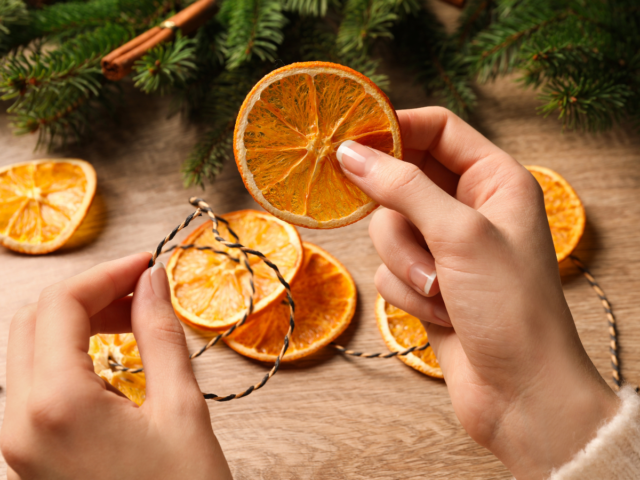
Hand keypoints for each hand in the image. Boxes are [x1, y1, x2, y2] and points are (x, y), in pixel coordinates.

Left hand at [1, 253, 231, 479]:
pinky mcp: (28, 457)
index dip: (107, 274)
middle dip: (89, 293)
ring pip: (28, 350)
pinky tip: (112, 358)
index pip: (61, 305)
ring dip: (77, 322)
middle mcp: (18, 424)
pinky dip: (69, 355)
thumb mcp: (181, 409)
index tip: (147, 265)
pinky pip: (33, 383)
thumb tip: (152, 281)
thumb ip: (160, 334)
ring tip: (131, 320)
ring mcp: (16, 445)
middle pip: (34, 320)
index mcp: (54, 407)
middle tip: (141, 291)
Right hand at [336, 107, 619, 478]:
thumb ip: (402, 187)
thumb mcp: (460, 235)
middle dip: (401, 219)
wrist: (521, 391)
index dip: (395, 130)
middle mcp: (468, 207)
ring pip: (388, 230)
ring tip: (441, 291)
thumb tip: (351, 153)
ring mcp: (444, 247)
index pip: (436, 129)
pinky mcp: (425, 281)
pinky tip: (440, 314)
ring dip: (407, 264)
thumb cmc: (511, 307)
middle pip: (401, 181)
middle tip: (414, 239)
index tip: (350, 142)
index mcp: (494, 180)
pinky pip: (388, 268)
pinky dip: (407, 293)